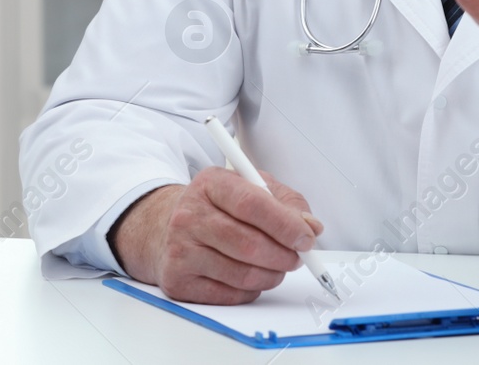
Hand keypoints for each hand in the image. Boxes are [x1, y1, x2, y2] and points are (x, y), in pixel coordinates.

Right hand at [110, 167, 323, 303]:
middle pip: (249, 244)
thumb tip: (312, 228)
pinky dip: (251, 290)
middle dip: (284, 256)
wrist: (166, 228)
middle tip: (298, 257)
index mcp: (211, 183)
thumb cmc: (218, 207)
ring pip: (242, 274)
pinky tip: (250, 276)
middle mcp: (189, 215)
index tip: (307, 238)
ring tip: (276, 266)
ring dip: (272, 275)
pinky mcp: (178, 281)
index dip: (286, 225)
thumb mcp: (252, 188)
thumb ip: (288, 204)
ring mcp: (180, 250)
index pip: (253, 204)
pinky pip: (230, 294)